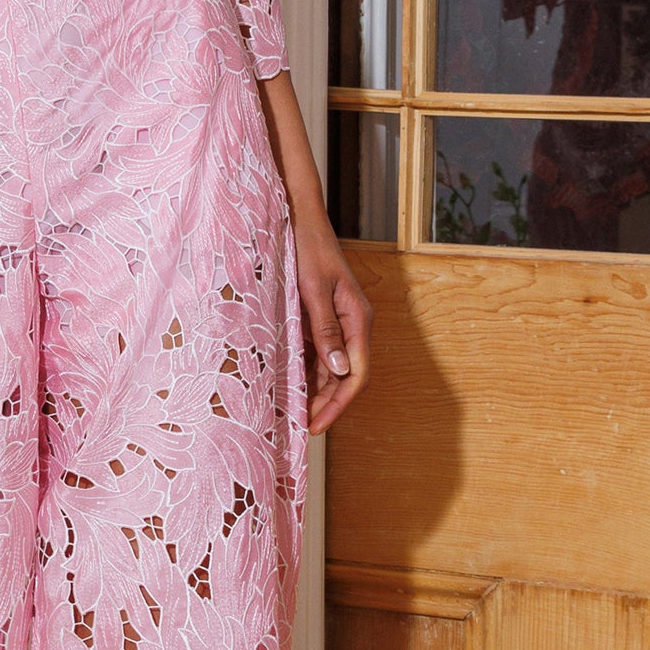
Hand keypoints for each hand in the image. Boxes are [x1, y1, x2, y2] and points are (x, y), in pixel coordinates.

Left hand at [293, 217, 370, 436]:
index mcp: (358, 319)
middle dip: (328, 404)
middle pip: (346, 376)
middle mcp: (353, 324)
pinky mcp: (321, 319)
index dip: (339, 404)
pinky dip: (307, 373)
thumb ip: (325, 329)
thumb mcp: (313, 289)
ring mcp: (337, 323)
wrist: (300, 220)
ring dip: (317, 392)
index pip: (356, 373)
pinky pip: (318, 354)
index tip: (317, 425)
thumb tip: (338, 369)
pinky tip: (291, 388)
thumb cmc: (308, 249)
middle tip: (304, 429)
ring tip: (296, 416)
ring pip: (331, 368)